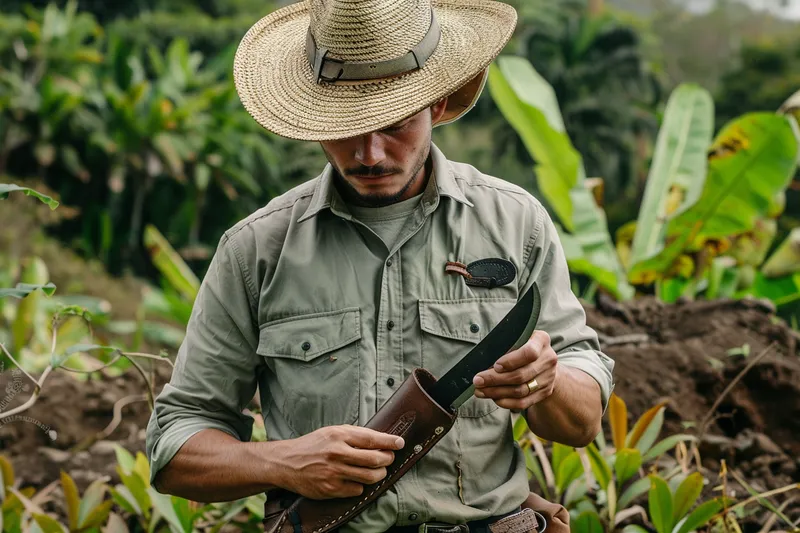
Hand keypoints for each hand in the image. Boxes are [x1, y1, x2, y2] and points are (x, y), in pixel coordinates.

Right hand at [274, 425, 403, 499]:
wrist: (287, 463)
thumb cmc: (313, 445)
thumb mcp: (332, 432)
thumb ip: (355, 434)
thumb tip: (381, 438)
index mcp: (339, 436)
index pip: (372, 439)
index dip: (389, 441)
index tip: (400, 443)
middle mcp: (337, 453)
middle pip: (375, 459)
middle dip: (388, 459)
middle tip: (389, 458)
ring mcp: (334, 473)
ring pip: (370, 477)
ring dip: (380, 474)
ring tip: (379, 470)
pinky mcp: (331, 489)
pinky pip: (357, 490)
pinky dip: (361, 486)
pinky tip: (357, 480)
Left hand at [472, 330, 557, 410]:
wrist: (544, 361)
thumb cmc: (522, 346)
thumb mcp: (517, 338)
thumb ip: (504, 345)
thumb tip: (481, 361)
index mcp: (541, 340)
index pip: (529, 353)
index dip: (511, 361)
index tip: (495, 366)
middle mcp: (548, 359)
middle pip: (521, 375)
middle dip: (495, 379)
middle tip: (478, 380)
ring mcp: (548, 377)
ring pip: (520, 390)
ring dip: (497, 392)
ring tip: (480, 391)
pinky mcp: (545, 392)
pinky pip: (524, 402)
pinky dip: (506, 402)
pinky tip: (494, 398)